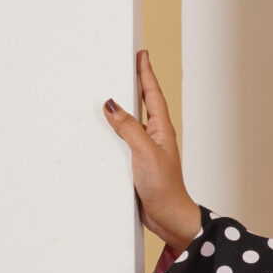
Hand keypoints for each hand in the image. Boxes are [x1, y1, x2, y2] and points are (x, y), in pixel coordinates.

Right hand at [103, 49, 200, 251]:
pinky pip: (122, 142)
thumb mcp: (145, 153)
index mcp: (161, 130)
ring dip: (123, 107)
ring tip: (112, 89)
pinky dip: (113, 133)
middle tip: (128, 64)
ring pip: (131, 123)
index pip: (152, 94)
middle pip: (142, 104)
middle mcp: (154, 137)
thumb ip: (128, 128)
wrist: (169, 218)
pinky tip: (103, 131)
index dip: (146, 73)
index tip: (142, 54)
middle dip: (135, 84)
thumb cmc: (165, 188)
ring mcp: (145, 151)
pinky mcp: (136, 165)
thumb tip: (111, 105)